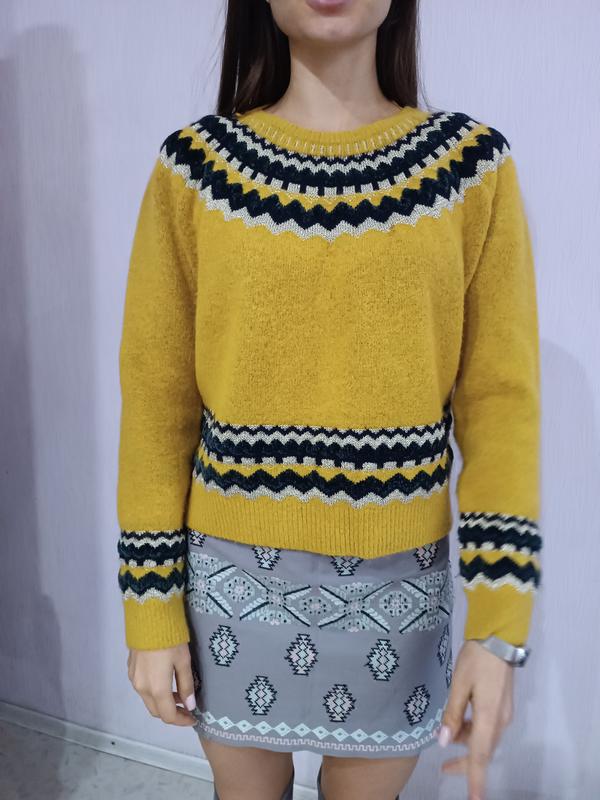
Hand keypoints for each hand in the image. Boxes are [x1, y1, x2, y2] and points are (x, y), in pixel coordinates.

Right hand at [127, 643, 197, 725]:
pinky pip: (143, 688)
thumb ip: (186, 685)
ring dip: (163, 702)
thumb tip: (190, 705)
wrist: (148, 618)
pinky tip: (165, 682)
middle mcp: (142, 688)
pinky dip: (154, 691)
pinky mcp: (131, 669)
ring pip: (148, 700)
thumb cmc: (170, 639)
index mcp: (157, 689)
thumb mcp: (184, 661)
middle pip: (156, 710)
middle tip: (187, 708)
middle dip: (172, 713)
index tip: (193, 718)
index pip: (168, 715)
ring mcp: (134, 679)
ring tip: (179, 693)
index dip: (181, 720)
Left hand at [436, 639, 513, 799]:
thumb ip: (452, 714)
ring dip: (468, 743)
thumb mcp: (459, 684)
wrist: (499, 637)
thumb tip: (444, 741)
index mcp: (490, 718)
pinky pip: (488, 727)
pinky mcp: (503, 705)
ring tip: (448, 734)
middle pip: (484, 751)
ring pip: (486, 739)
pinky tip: (461, 722)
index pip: (480, 756)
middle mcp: (501, 720)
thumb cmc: (476, 659)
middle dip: (466, 762)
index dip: (474, 778)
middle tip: (444, 767)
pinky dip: (474, 731)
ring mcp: (504, 713)